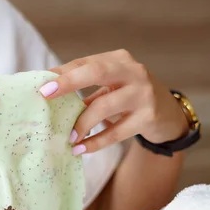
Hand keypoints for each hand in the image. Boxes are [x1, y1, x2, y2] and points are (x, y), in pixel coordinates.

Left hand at [39, 49, 188, 153]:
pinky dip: (96, 142)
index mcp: (119, 60)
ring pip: (105, 106)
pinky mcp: (148, 117)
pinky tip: (81, 149)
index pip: (85, 63)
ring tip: (68, 137)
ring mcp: (143, 94)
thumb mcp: (111, 88)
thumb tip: (48, 98)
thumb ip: (86, 90)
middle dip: (69, 82)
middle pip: (96, 72)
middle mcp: (133, 72)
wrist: (168, 114)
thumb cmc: (130, 98)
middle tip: (46, 95)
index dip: (62, 73)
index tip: (41, 85)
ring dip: (82, 123)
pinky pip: (116, 131)